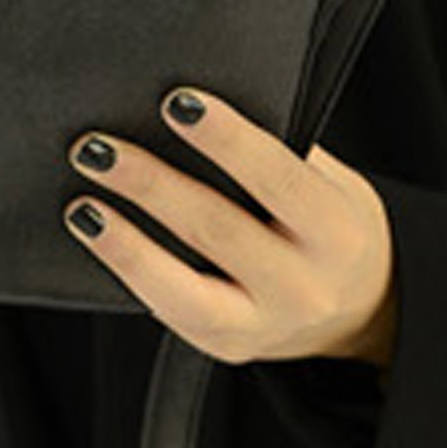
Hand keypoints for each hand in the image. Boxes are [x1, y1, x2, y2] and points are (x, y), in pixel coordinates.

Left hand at [63, 89, 396, 367]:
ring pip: (184, 288)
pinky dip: (128, 270)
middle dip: (150, 185)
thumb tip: (192, 103)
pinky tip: (97, 235)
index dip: (225, 138)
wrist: (365, 310)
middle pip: (217, 228)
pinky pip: (170, 311)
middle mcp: (304, 286)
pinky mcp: (226, 345)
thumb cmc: (329, 222)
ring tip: (81, 204)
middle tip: (97, 146)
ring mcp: (264, 326)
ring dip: (125, 242)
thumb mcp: (330, 181)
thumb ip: (279, 148)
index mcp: (336, 231)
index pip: (276, 176)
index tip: (176, 101)